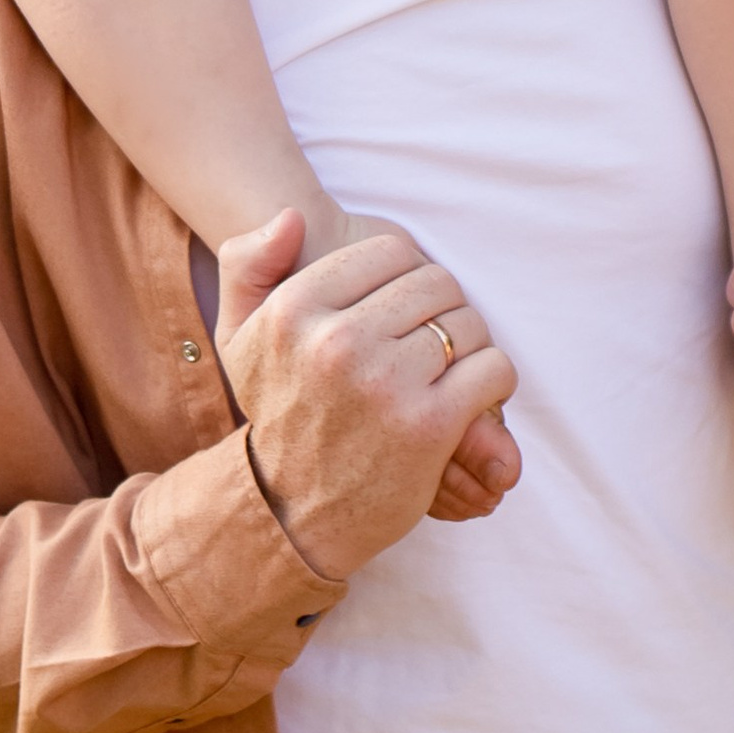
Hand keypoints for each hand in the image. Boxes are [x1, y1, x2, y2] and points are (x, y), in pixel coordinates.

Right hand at [216, 209, 521, 578]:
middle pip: (436, 282)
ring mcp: (385, 384)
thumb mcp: (238, 337)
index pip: (391, 250)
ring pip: (468, 323)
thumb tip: (293, 217)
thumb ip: (249, 265)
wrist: (293, 515)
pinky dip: (494, 380)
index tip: (398, 312)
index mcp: (294, 311)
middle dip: (442, 309)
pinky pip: (493, 369)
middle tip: (428, 343)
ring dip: (469, 345)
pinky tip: (471, 397)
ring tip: (446, 372)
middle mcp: (336, 342)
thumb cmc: (278, 415)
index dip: (405, 277)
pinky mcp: (430, 426)